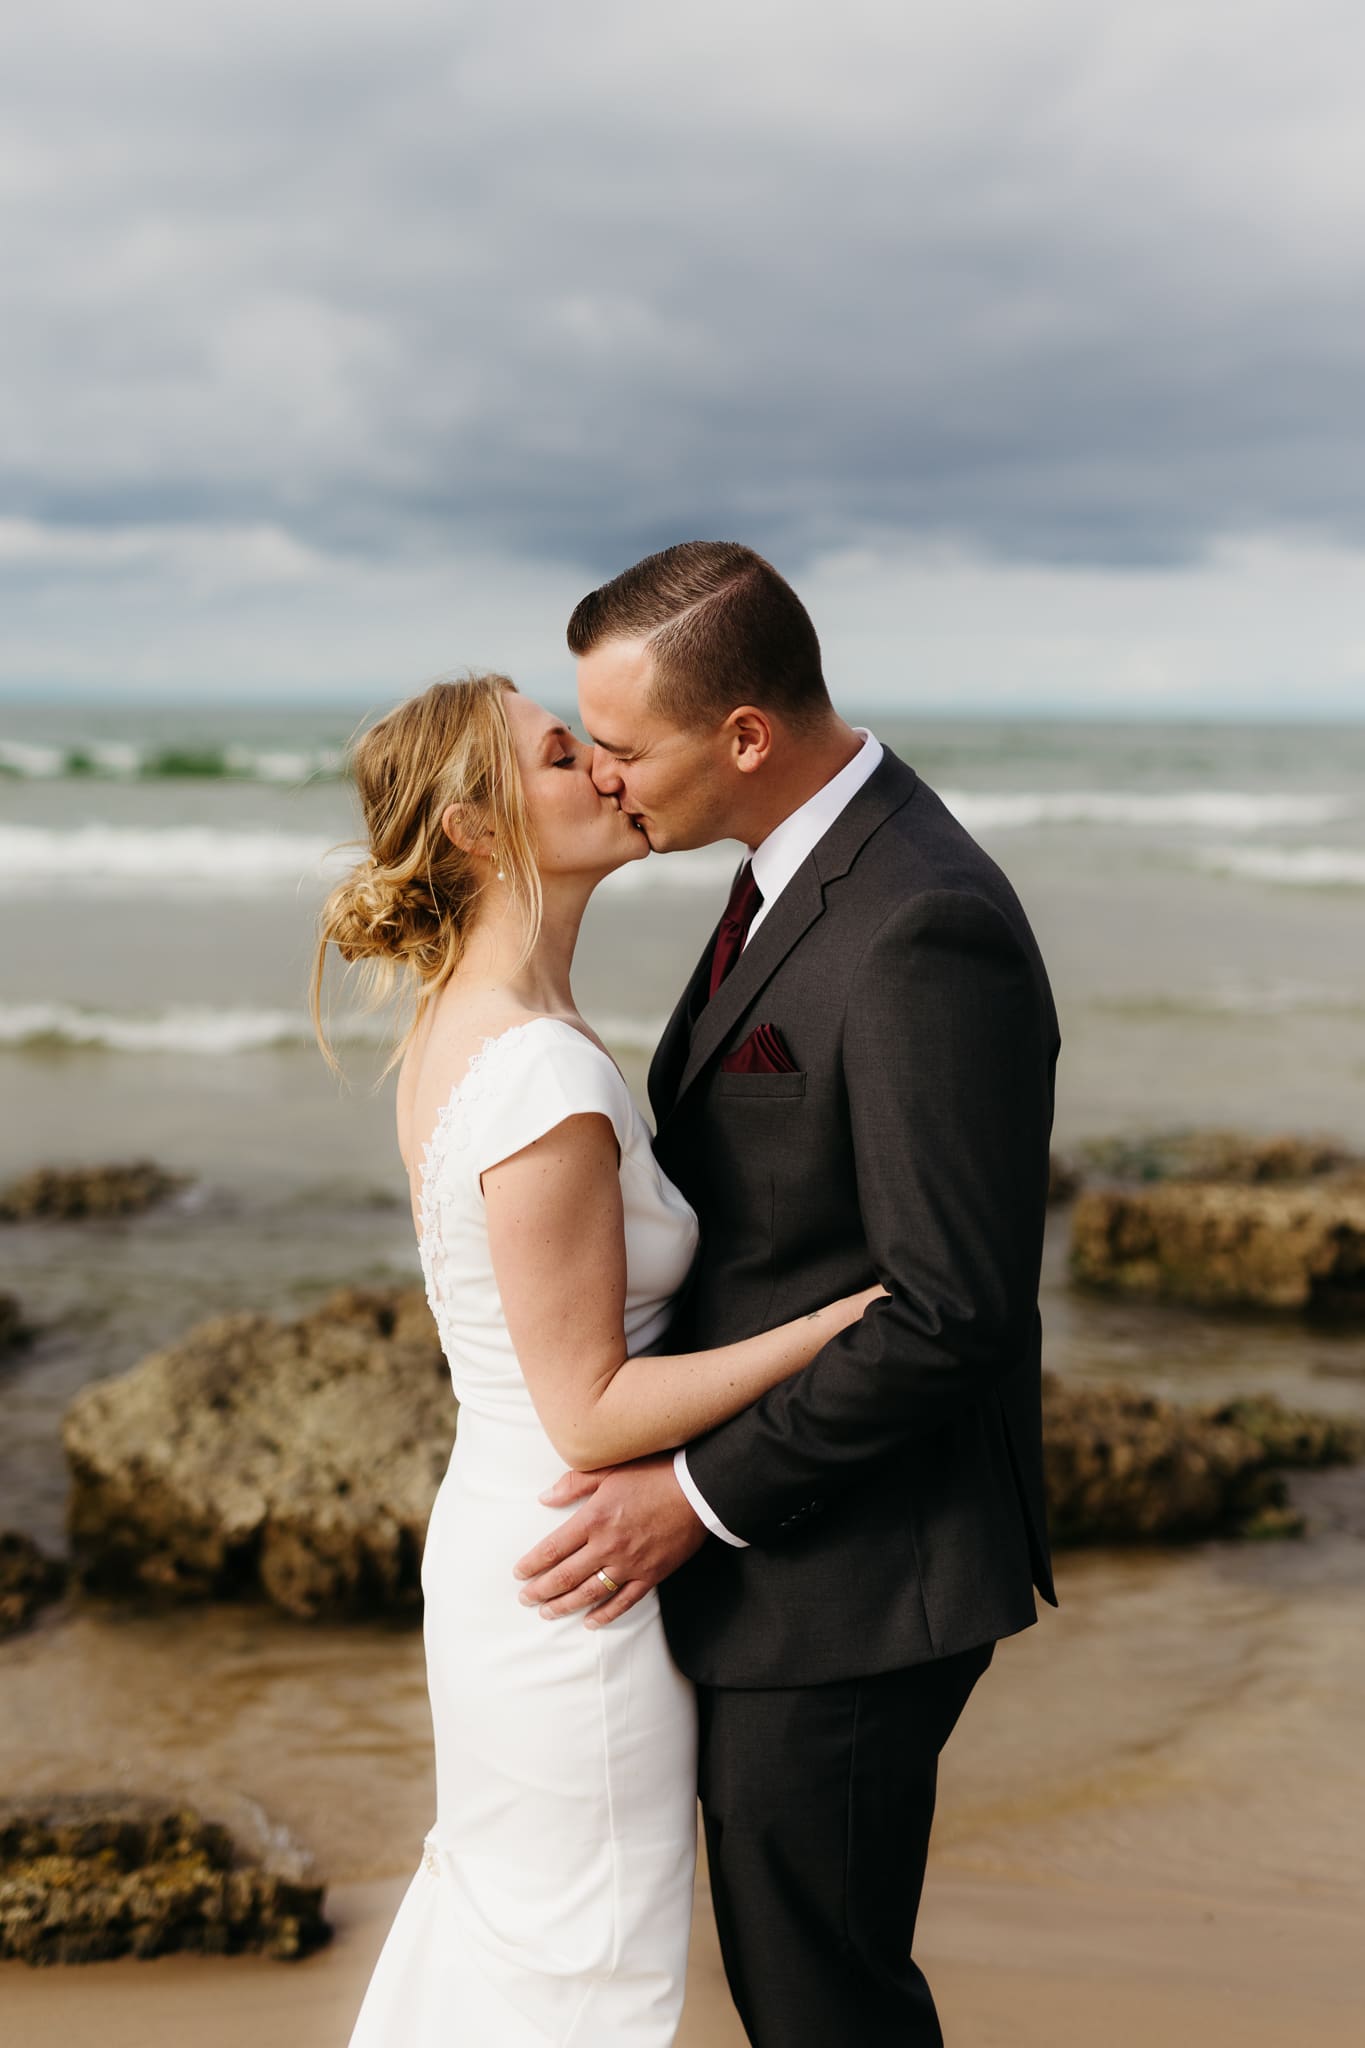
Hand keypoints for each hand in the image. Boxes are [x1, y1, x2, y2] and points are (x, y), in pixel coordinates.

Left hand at [513, 1453, 707, 1626]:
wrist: (697, 1490)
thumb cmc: (653, 1473)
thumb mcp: (609, 1470)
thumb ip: (574, 1485)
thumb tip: (544, 1498)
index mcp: (594, 1518)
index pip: (553, 1548)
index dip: (532, 1564)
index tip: (518, 1573)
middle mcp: (608, 1546)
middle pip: (566, 1575)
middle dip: (541, 1590)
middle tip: (524, 1599)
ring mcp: (630, 1564)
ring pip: (589, 1593)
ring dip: (565, 1604)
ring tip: (547, 1612)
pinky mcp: (650, 1575)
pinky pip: (623, 1602)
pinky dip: (604, 1614)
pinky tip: (589, 1622)